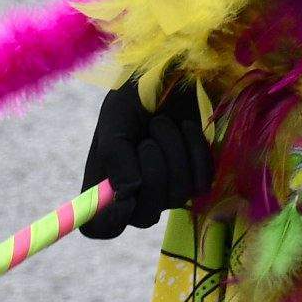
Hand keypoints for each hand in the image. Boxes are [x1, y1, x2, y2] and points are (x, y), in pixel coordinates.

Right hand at [79, 80, 212, 236]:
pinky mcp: (195, 176)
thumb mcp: (115, 119)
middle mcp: (135, 194)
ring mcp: (167, 188)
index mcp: (104, 184)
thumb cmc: (135, 97)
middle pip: (145, 216)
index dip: (109, 221)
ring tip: (164, 124)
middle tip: (149, 140)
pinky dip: (195, 151)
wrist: (174, 74)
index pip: (100, 227)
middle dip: (152, 173)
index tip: (124, 200)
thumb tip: (128, 193)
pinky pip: (201, 182)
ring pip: (176, 196)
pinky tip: (186, 128)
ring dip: (173, 153)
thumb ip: (115, 156)